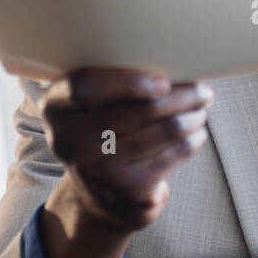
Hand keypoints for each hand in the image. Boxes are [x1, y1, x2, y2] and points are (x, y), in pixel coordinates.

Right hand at [36, 68, 212, 257]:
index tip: (163, 82)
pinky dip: (187, 144)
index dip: (126, 83)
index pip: (86, 88)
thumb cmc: (102, 131)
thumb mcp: (91, 104)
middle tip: (202, 91)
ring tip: (201, 110)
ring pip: (153, 138)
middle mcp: (67, 141)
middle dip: (176, 100)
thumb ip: (114, 82)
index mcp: (55, 107)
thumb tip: (173, 62)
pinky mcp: (122, 195)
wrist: (96, 193)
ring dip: (187, 120)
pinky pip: (165, 161)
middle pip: (128, 114)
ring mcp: (93, 172)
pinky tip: (196, 135)